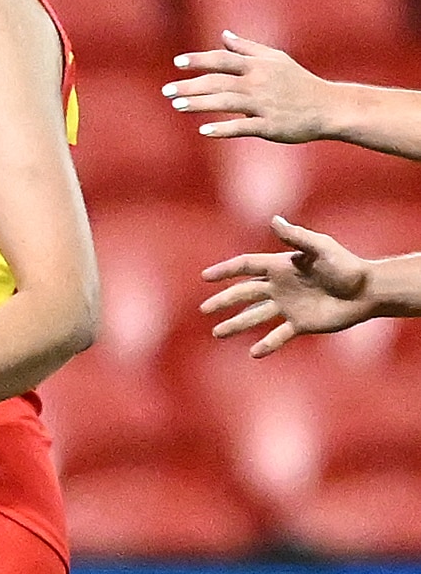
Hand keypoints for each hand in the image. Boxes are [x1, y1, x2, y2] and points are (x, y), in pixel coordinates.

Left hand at [162, 31, 339, 142]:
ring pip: (225, 103)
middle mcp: (258, 84)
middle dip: (190, 86)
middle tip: (166, 91)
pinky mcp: (270, 126)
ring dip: (199, 104)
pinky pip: (243, 127)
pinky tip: (204, 131)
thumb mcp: (276, 59)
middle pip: (218, 82)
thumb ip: (248, 48)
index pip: (223, 60)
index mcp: (258, 66)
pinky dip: (223, 129)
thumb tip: (223, 35)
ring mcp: (264, 105)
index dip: (199, 60)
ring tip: (177, 105)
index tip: (178, 62)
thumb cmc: (300, 82)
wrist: (329, 108)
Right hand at [201, 215, 377, 357]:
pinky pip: (279, 335)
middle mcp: (279, 287)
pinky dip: (267, 344)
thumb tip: (274, 220)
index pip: (245, 267)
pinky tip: (254, 354)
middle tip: (204, 309)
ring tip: (217, 334)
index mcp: (279, 266)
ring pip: (255, 316)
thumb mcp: (321, 248)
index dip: (225, 271)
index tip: (205, 277)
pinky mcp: (301, 324)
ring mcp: (289, 307)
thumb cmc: (346, 265)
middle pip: (244, 293)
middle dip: (223, 301)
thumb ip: (297, 237)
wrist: (368, 291)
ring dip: (236, 324)